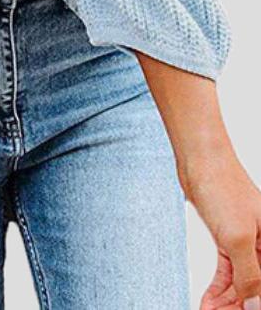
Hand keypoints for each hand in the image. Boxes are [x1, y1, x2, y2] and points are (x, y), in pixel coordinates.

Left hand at [182, 151, 260, 308]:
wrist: (200, 160)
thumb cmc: (222, 187)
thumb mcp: (237, 237)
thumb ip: (250, 275)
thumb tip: (256, 306)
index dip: (256, 303)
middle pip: (257, 287)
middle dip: (240, 306)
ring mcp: (247, 242)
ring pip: (242, 282)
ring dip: (227, 301)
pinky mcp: (228, 238)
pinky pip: (229, 271)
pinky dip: (220, 287)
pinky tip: (209, 301)